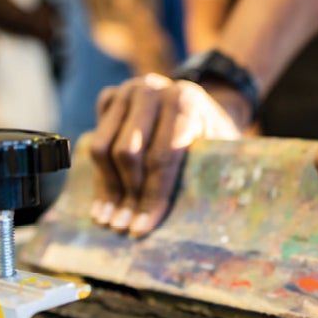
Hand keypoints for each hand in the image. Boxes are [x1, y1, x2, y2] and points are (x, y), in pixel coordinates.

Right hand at [89, 73, 241, 236]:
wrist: (200, 102)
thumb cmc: (214, 134)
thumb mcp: (222, 147)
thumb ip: (210, 170)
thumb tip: (197, 220)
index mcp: (185, 99)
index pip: (162, 156)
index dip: (152, 195)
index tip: (142, 228)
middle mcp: (152, 89)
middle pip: (128, 152)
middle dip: (126, 194)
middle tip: (123, 226)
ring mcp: (127, 90)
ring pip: (104, 148)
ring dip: (107, 188)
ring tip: (108, 219)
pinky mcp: (110, 97)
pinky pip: (95, 140)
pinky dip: (99, 174)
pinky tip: (103, 201)